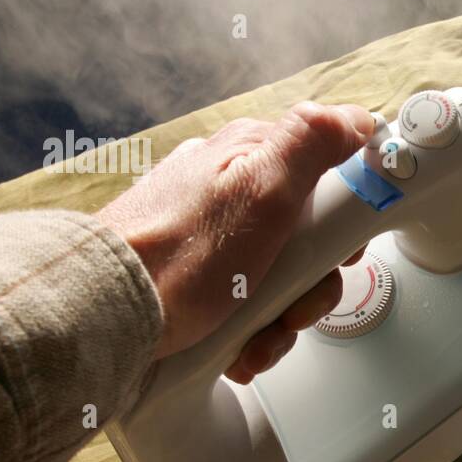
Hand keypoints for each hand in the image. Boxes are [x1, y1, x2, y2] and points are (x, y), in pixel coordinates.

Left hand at [96, 101, 374, 383]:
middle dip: (313, 282)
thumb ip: (312, 143)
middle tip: (296, 305)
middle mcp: (233, 190)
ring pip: (284, 276)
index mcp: (251, 156)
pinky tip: (240, 345)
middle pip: (311, 234)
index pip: (330, 171)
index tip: (343, 251)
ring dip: (283, 317)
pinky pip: (250, 302)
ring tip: (259, 337)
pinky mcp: (201, 277)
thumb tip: (355, 116)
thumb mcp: (259, 189)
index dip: (348, 215)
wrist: (105, 316)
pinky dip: (252, 330)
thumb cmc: (178, 256)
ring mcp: (217, 236)